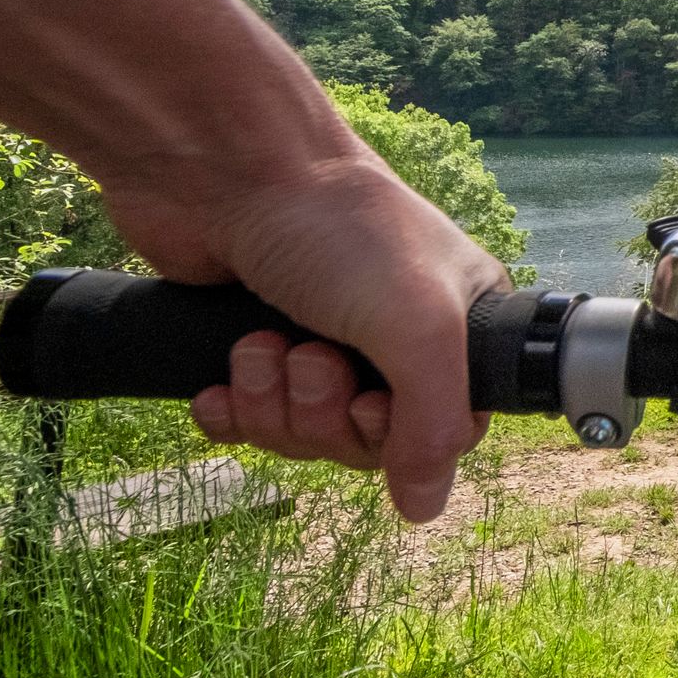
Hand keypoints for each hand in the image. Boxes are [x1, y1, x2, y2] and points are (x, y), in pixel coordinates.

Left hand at [103, 152, 506, 520]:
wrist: (226, 171)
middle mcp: (393, 335)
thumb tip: (426, 506)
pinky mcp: (252, 342)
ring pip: (302, 431)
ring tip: (260, 346)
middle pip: (366, 440)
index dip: (401, 437)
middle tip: (307, 360)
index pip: (449, 427)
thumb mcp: (418, 323)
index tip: (370, 402)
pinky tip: (219, 383)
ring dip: (272, 403)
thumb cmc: (341, 228)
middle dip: (322, 415)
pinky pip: (246, 419)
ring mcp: (320, 337)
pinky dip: (230, 409)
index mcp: (457, 322)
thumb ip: (435, 421)